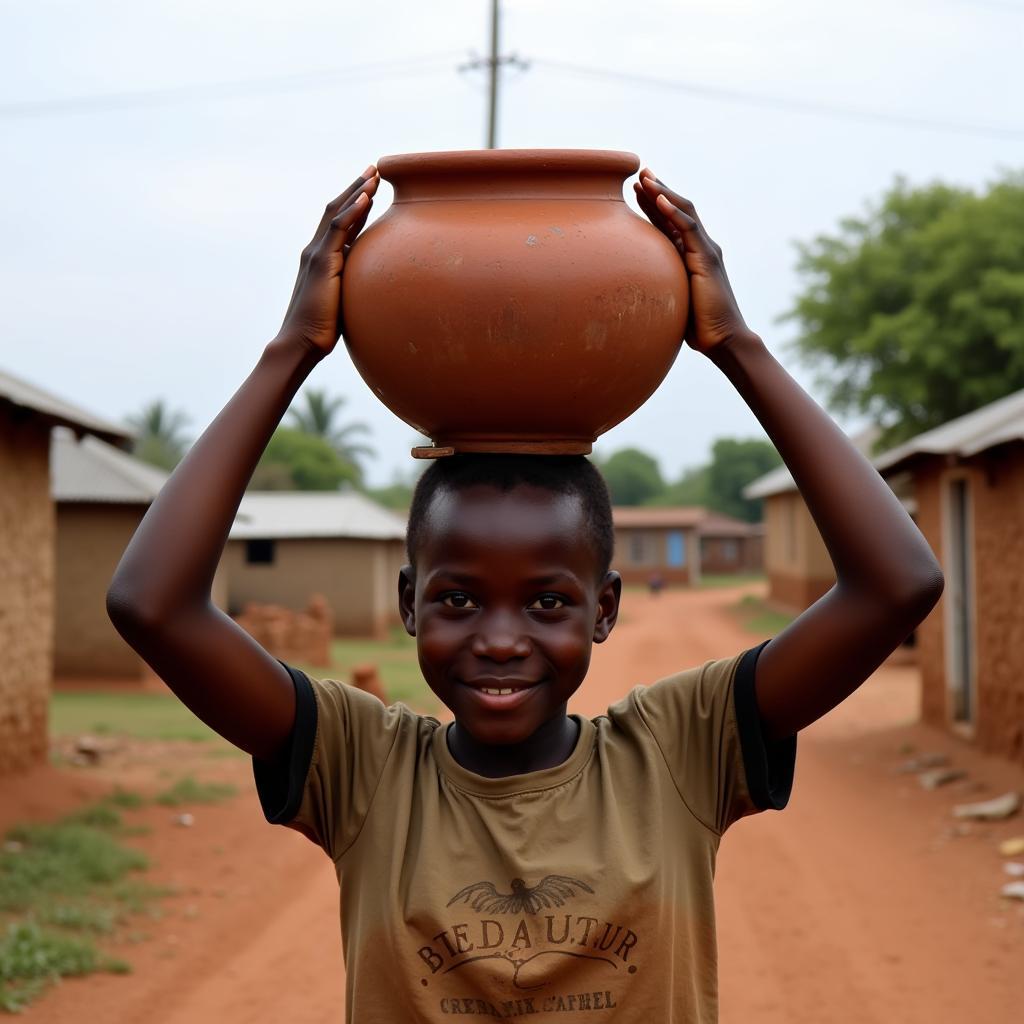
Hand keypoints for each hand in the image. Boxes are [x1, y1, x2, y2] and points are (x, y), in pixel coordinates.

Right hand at [276, 165, 378, 356]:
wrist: (300, 343)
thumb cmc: (320, 330)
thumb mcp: (341, 302)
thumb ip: (352, 287)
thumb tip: (372, 287)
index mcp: (321, 259)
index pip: (340, 224)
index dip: (355, 204)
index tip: (371, 188)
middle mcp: (316, 251)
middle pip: (337, 210)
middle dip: (356, 188)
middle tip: (374, 169)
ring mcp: (317, 255)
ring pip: (337, 214)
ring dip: (356, 192)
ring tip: (374, 174)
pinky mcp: (321, 263)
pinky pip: (338, 231)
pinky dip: (352, 212)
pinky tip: (366, 198)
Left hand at [634, 170, 754, 355]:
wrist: (722, 338)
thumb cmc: (697, 326)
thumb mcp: (671, 298)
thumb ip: (659, 286)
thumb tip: (631, 290)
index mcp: (691, 254)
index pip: (671, 221)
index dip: (654, 203)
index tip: (637, 189)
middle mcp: (700, 247)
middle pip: (678, 209)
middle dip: (658, 189)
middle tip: (639, 172)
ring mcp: (706, 250)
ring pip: (684, 212)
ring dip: (663, 193)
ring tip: (645, 178)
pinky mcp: (707, 259)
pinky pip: (689, 230)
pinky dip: (674, 213)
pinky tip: (658, 199)